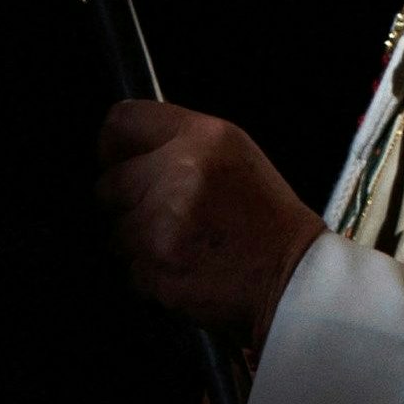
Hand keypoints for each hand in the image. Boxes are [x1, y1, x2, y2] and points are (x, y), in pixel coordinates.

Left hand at [94, 100, 323, 347]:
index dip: (114, 147)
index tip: (120, 162)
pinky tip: (185, 267)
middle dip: (128, 202)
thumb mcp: (235, 155)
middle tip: (163, 214)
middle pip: (107, 183)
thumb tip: (125, 152)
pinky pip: (129, 268)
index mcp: (202, 138)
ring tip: (181, 243)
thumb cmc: (267, 221)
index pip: (121, 123)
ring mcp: (163, 223)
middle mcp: (179, 174)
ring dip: (138, 241)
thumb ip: (179, 144)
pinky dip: (149, 273)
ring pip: (115, 230)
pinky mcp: (156, 267)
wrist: (295, 280)